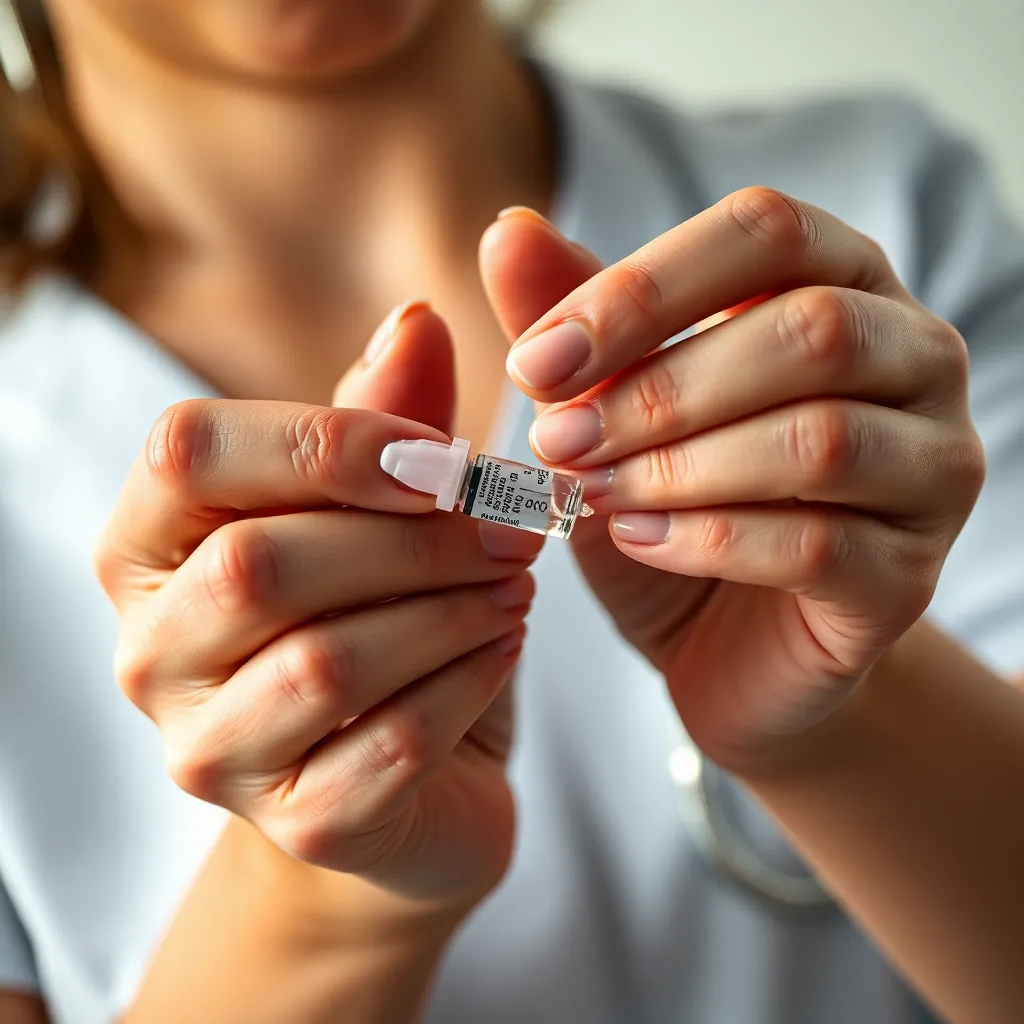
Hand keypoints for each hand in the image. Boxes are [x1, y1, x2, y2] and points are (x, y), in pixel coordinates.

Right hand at [95, 305, 541, 907]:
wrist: (407, 776)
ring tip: (519, 580)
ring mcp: (212, 750)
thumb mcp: (383, 510)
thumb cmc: (383, 618)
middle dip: (418, 536)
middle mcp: (152, 650)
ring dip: (454, 607)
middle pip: (263, 564)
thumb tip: (417, 318)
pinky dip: (471, 681)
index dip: (329, 438)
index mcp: (150, 544)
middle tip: (519, 522)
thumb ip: (389, 419)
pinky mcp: (295, 824)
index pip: (189, 451)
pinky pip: (392, 743)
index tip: (447, 454)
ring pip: (330, 661)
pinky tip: (505, 647)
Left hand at [482, 194, 984, 772]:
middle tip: (558, 442)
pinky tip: (640, 542)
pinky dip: (709, 540)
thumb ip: (574, 326)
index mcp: (844, 284)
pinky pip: (819, 544)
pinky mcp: (910, 576)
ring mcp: (932, 469)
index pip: (767, 231)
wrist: (728, 646)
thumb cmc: (673, 507)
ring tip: (592, 495)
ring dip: (679, 467)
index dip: (643, 288)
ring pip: (820, 440)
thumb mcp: (611, 412)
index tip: (537, 362)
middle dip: (659, 389)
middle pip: (809, 331)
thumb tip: (509, 231)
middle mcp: (915, 359)